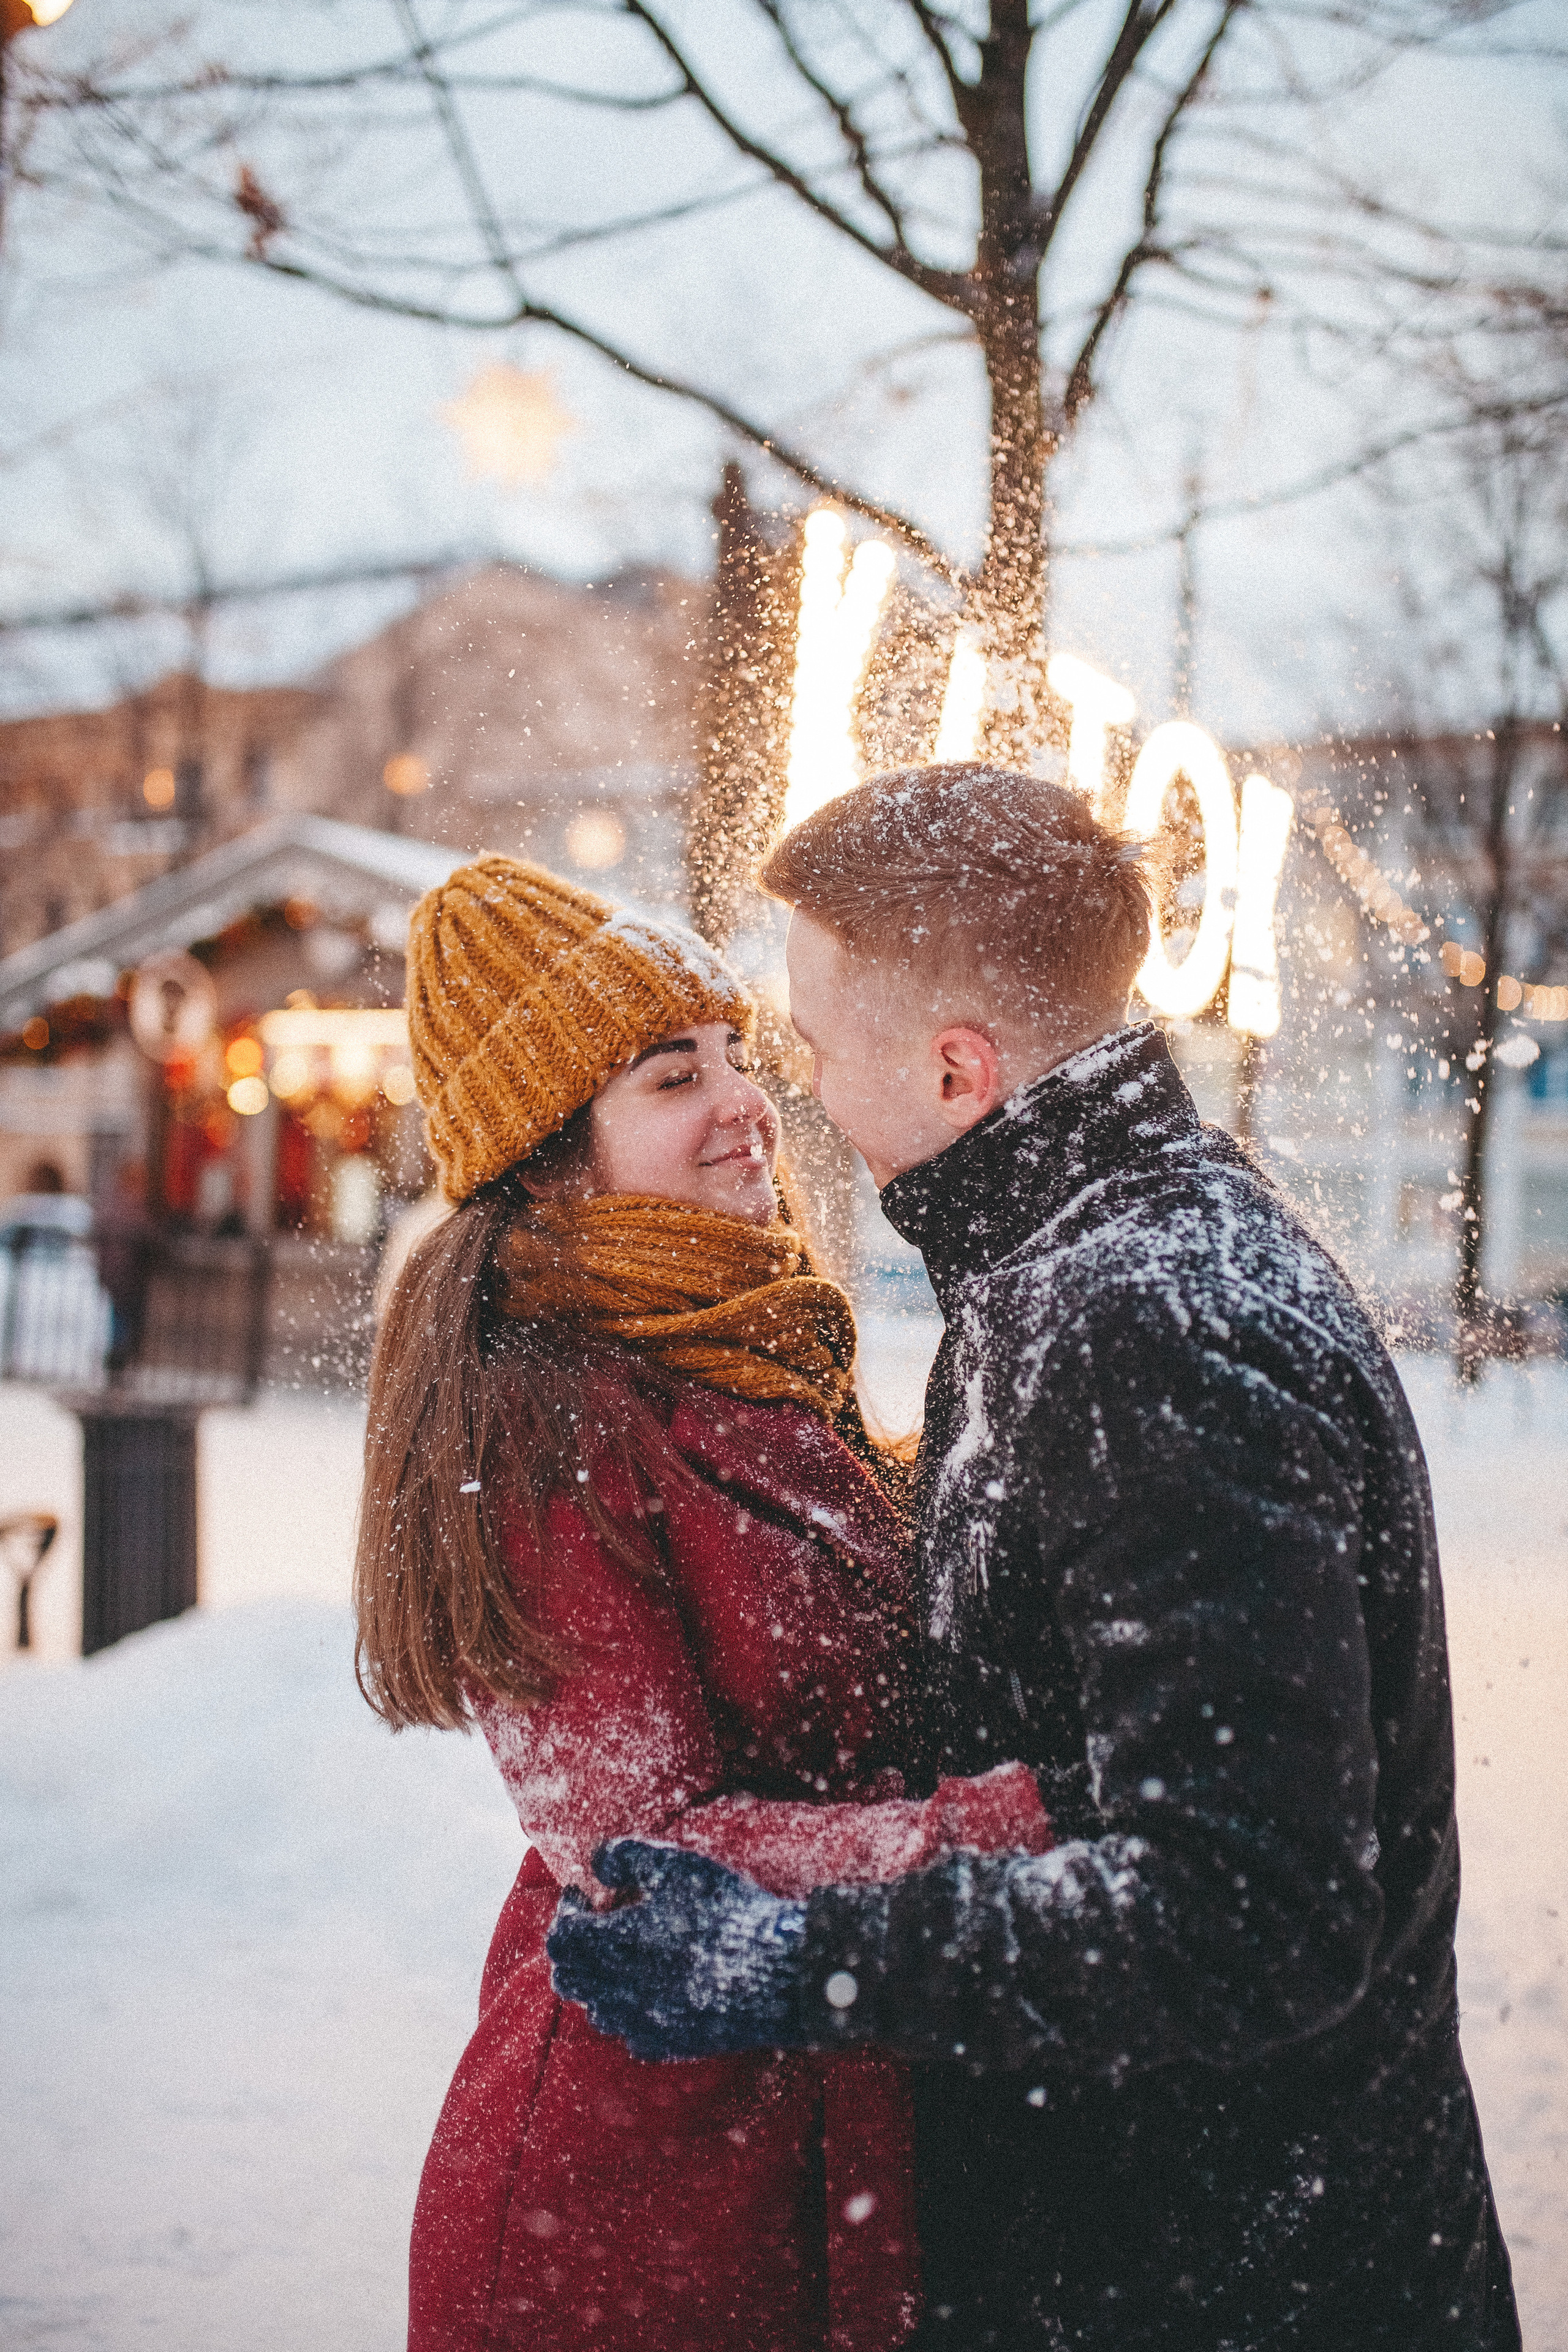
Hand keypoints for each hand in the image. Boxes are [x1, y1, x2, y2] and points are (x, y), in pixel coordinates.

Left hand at [546, 1838, 808, 2060]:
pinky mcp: (667, 2045)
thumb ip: (627, 1857)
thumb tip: (596, 1861)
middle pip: (567, 1978)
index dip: (565, 1912)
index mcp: (612, 1945)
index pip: (559, 1937)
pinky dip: (627, 2015)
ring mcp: (640, 2023)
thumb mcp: (676, 1867)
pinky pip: (629, 2036)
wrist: (774, 1973)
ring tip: (622, 1959)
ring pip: (594, 2011)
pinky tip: (651, 1993)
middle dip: (573, 1949)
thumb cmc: (723, 1912)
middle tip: (595, 1927)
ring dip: (597, 1983)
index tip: (583, 1895)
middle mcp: (616, 1990)